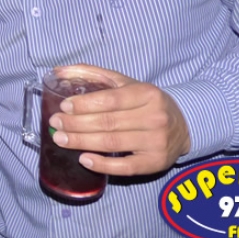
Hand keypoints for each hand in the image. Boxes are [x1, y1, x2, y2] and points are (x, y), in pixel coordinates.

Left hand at [49, 64, 190, 176]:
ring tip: (60, 139)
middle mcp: (154, 117)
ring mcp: (156, 142)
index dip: (85, 104)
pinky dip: (103, 165)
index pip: (110, 100)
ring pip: (112, 143)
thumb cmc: (145, 102)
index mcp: (146, 94)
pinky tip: (84, 160)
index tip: (63, 106)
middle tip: (55, 124)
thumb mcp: (125, 83)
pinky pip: (125, 167)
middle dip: (77, 124)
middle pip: (108, 123)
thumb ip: (93, 74)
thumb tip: (59, 70)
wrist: (183, 125)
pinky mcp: (155, 163)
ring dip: (82, 142)